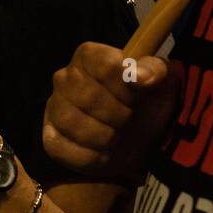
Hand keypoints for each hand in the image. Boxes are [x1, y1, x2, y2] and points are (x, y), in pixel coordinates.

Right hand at [41, 42, 181, 177]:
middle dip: (119, 114)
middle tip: (130, 119)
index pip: (103, 65)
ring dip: (106, 136)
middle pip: (87, 96)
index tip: (138, 97)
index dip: (125, 85)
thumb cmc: (146, 103)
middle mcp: (64, 78)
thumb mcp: (161, 80)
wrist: (139, 139)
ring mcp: (54, 108)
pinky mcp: (50, 138)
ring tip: (119, 136)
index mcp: (89, 56)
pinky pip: (65, 149)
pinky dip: (92, 156)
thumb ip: (155, 69)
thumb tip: (140, 75)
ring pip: (74, 123)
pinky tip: (105, 152)